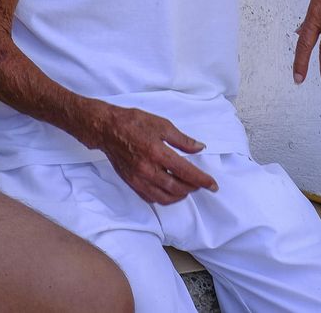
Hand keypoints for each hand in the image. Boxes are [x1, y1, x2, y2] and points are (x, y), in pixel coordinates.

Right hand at [88, 105, 217, 204]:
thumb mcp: (162, 124)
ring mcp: (138, 179)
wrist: (107, 130)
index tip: (213, 185)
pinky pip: (151, 198)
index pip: (185, 172)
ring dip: (179, 196)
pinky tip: (169, 191)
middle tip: (200, 184)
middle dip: (192, 188)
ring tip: (187, 188)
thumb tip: (199, 148)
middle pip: (177, 188)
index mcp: (157, 152)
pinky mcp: (132, 183)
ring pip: (164, 198)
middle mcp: (148, 169)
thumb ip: (182, 140)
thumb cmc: (134, 123)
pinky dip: (164, 198)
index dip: (202, 180)